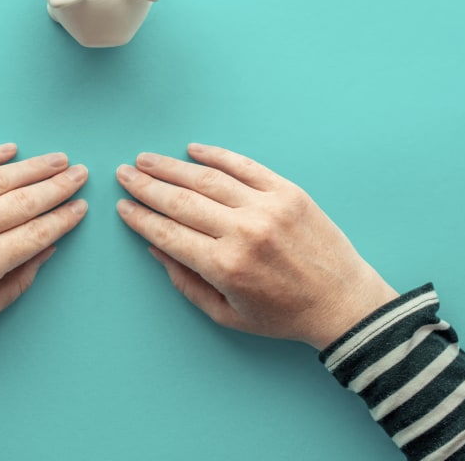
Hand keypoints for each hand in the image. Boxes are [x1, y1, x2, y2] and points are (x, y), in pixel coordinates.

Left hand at [0, 143, 87, 349]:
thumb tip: (48, 248)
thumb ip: (17, 282)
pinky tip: (10, 150)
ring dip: (32, 167)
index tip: (81, 206)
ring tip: (57, 159)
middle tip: (80, 174)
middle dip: (57, 186)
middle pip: (23, 200)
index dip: (63, 218)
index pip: (35, 233)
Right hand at [116, 143, 396, 349]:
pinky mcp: (288, 191)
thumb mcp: (226, 314)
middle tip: (124, 173)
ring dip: (171, 166)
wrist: (342, 302)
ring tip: (147, 159)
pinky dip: (216, 155)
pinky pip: (245, 166)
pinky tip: (192, 150)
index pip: (168, 233)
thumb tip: (155, 248)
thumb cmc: (282, 315)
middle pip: (181, 200)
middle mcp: (243, 231)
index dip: (141, 218)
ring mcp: (267, 207)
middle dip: (147, 186)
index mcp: (225, 266)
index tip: (122, 205)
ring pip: (207, 178)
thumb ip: (186, 282)